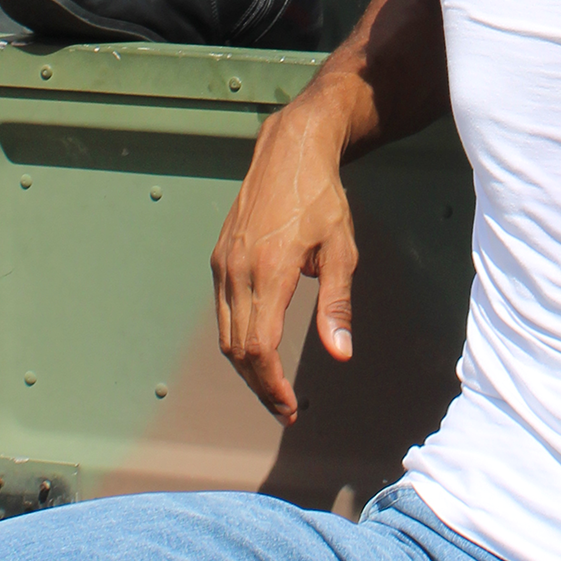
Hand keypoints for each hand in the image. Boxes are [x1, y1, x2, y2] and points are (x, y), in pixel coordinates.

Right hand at [210, 88, 357, 425]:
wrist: (289, 151)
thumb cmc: (321, 199)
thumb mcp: (341, 250)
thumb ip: (337, 304)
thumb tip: (340, 353)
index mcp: (269, 271)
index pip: (259, 348)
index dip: (271, 386)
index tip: (290, 408)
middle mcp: (237, 270)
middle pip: (237, 350)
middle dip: (259, 386)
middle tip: (284, 409)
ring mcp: (223, 264)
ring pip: (225, 334)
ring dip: (246, 367)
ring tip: (272, 388)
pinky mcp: (219, 257)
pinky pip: (222, 311)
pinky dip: (236, 339)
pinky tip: (258, 349)